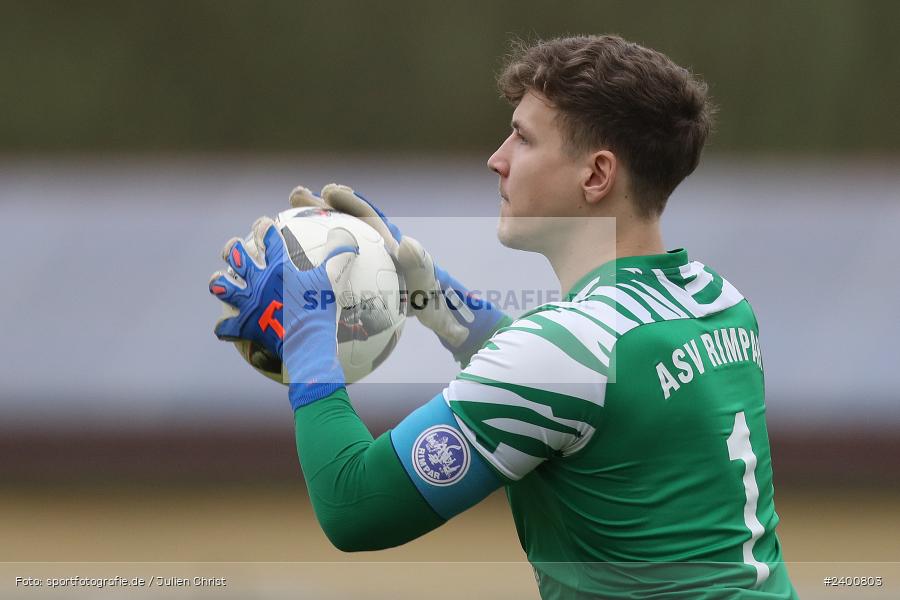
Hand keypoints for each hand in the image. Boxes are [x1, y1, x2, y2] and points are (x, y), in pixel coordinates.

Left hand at [209, 216, 358, 408]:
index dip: (264, 227)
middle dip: (233, 249)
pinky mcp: (246, 326)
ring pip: (223, 287)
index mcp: (278, 268)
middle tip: (235, 247)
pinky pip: (227, 328)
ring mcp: (249, 304)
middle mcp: (258, 282)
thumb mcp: (332, 279)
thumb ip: (338, 253)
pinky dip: (225, 328)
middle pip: (237, 257)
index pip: (268, 238)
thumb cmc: (319, 309)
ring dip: (220, 282)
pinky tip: (225, 327)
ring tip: (220, 280)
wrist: (305, 343)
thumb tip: (344, 231)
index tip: (263, 223)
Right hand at [290, 184, 508, 364]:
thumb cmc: (431, 301)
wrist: (430, 317)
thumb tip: (407, 243)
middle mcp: (369, 246)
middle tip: (295, 197)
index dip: (348, 201)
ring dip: (304, 230)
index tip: (330, 191)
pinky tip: (280, 265)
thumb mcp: (429, 287)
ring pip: (325, 241)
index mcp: (387, 242)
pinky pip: (322, 268)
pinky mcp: (347, 280)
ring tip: (278, 223)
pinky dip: (303, 261)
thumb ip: (421, 267)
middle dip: (317, 205)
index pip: (366, 215)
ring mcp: (356, 262)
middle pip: (339, 219)